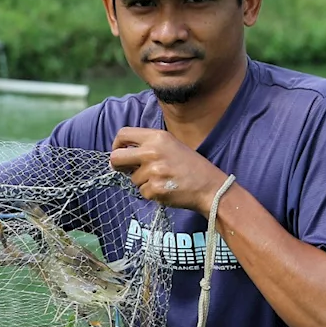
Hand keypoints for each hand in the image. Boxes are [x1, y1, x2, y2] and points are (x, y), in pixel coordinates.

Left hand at [109, 127, 230, 215]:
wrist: (210, 186)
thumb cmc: (190, 166)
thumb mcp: (171, 145)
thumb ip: (148, 146)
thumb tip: (123, 153)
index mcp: (157, 137)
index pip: (123, 134)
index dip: (116, 144)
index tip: (120, 152)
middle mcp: (152, 152)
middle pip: (115, 157)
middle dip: (117, 165)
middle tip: (125, 170)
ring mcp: (153, 171)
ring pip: (132, 179)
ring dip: (142, 182)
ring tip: (162, 179)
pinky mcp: (155, 189)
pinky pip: (142, 192)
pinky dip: (151, 193)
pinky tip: (166, 188)